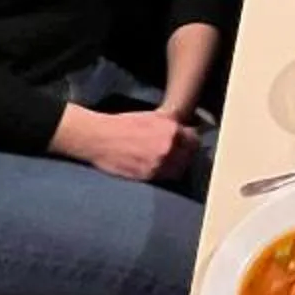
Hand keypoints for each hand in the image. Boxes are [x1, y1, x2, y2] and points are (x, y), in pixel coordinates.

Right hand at [54, 106, 187, 181]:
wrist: (100, 138)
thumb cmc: (123, 125)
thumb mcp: (151, 116)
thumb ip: (170, 123)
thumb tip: (184, 127)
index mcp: (171, 129)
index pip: (194, 139)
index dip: (189, 141)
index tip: (186, 142)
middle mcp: (169, 147)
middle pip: (189, 155)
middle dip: (185, 154)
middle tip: (178, 153)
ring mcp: (160, 163)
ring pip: (180, 169)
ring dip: (177, 166)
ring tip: (168, 162)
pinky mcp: (149, 176)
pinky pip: (166, 178)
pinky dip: (165, 174)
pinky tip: (159, 168)